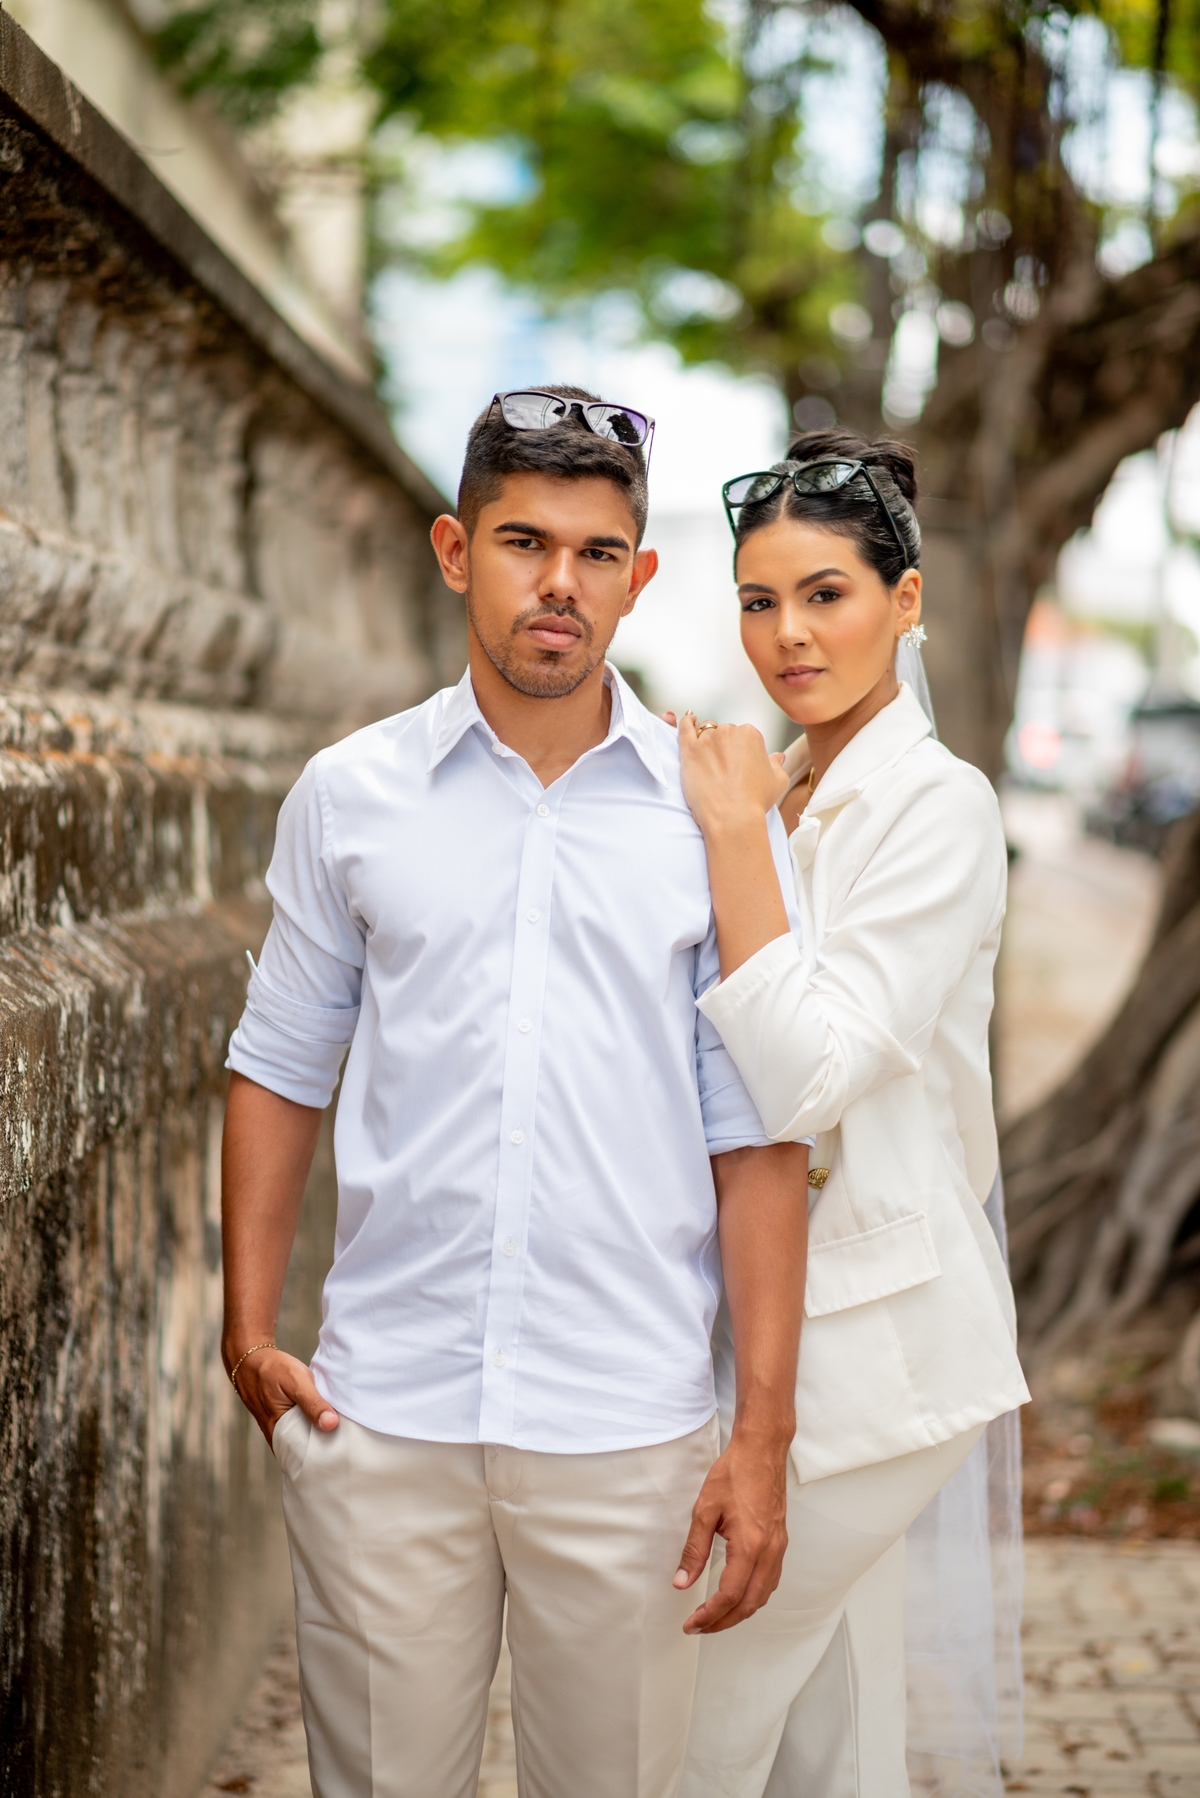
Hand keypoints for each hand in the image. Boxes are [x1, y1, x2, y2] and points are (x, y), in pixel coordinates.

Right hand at [225, 1343, 339, 1447]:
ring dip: (313, 1437)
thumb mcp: (296, 1382)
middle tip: (342, 1448)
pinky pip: (294, 1429)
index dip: (320, 1457)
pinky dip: (307, 1427)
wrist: (250, 1359)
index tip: (340, 1456)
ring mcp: (275, 1427)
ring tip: (336, 1436)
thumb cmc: (272, 1369)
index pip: (302, 1456)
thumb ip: (313, 1403)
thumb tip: (331, 1424)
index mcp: (278, 1432)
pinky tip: (320, 1421)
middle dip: (319, 1450)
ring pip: (298, 1439)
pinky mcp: (278, 1419)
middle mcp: (275, 1435)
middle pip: (301, 1451)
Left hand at [673, 1428, 789, 1633]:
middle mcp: (770, 1552)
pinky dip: (754, 1596)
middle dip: (724, 1621)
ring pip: (763, 1595)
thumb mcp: (705, 1510)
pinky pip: (771, 1580)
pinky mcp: (781, 1541)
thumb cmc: (734, 1473)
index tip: (692, 1623)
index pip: (730, 1595)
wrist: (762, 1450)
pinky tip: (740, 1594)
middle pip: (750, 1604)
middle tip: (700, 1626)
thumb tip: (682, 1582)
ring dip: (741, 1611)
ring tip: (716, 1616)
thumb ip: (694, 1550)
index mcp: (750, 1546)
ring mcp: (779, 1547)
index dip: (709, 1615)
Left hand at [677, 714, 788, 838]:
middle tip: (723, 769)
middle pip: (723, 732)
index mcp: (750, 734)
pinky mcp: (689, 750)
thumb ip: (777, 764)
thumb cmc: (756, 801)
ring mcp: (707, 740)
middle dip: (723, 746)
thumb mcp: (778, 781)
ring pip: (704, 733)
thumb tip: (778, 757)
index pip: (742, 735)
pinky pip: (684, 729)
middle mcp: (728, 732)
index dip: (740, 751)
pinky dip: (685, 723)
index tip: (739, 766)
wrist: (733, 817)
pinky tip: (688, 720)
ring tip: (706, 761)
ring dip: (706, 742)